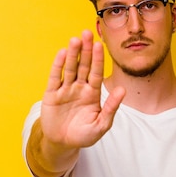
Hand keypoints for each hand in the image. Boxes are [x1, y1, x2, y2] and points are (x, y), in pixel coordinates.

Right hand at [40, 30, 125, 149]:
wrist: (63, 143)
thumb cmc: (84, 135)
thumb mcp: (101, 125)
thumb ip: (111, 108)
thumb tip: (123, 91)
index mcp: (93, 93)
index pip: (96, 72)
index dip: (98, 59)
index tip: (100, 45)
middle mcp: (79, 88)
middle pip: (83, 65)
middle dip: (86, 50)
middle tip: (87, 33)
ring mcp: (65, 89)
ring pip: (70, 68)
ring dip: (73, 54)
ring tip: (75, 39)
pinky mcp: (52, 94)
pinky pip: (55, 77)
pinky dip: (58, 65)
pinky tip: (62, 53)